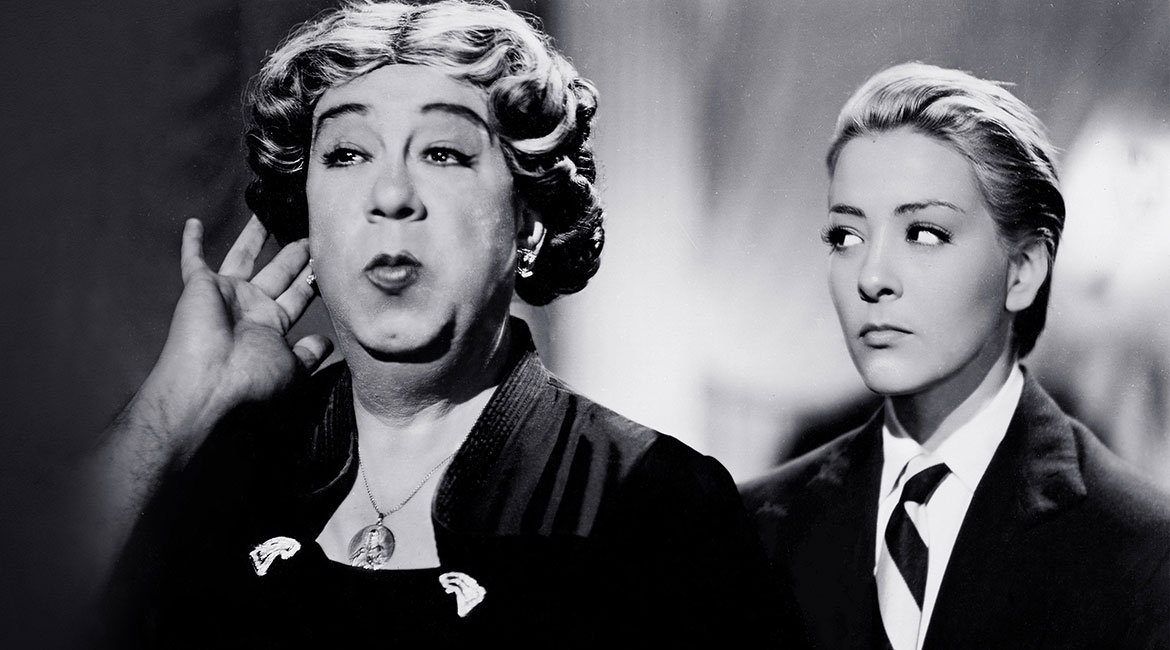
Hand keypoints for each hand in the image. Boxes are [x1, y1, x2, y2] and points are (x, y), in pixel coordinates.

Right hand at [139, 216, 331, 458]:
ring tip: (269, 210)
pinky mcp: (200, 287)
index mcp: (272, 325)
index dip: (313, 277)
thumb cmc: (251, 380)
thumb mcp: (292, 369)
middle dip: (294, 252)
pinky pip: (192, 260)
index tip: (329, 257)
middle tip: (310, 228)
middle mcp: (251, 307)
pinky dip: (191, 243)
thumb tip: (327, 342)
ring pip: (244, 256)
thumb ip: (309, 353)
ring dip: (255, 235)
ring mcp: (226, 295)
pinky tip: (194, 223)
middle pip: (278, 271)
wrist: (209, 383)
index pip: (298, 294)